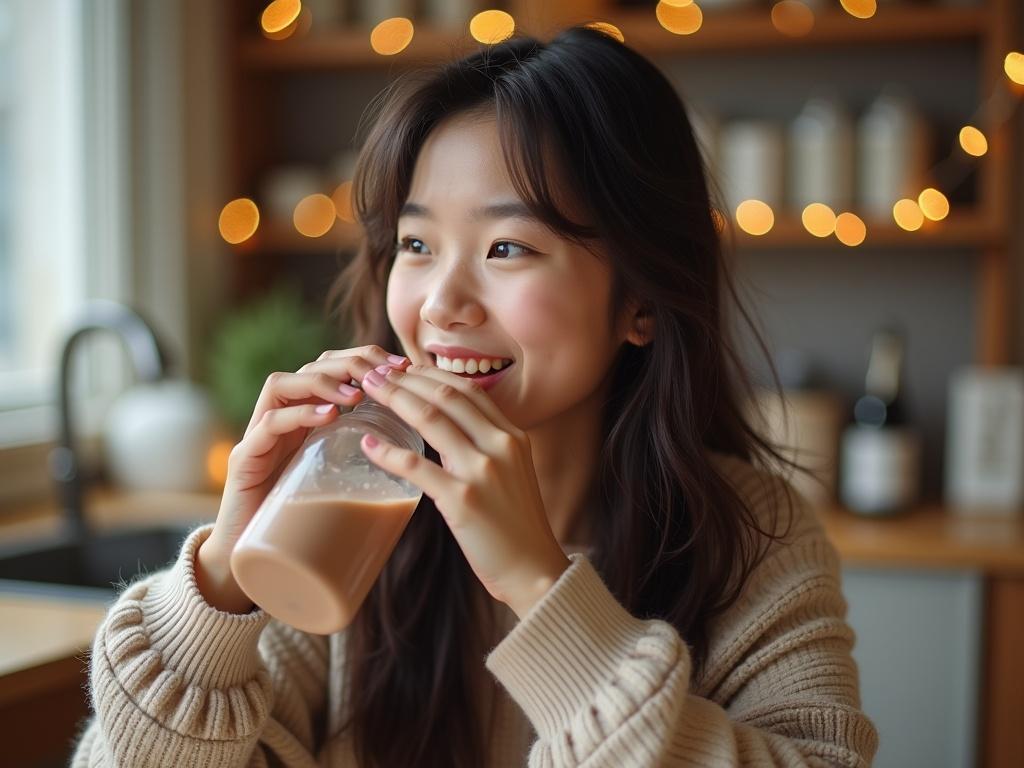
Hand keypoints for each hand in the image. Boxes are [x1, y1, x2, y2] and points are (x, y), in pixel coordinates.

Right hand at [197, 345, 409, 610]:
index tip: (403, 366)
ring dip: (323, 382)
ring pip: (282, 385)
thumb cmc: (305, 525)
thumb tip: (430, 465)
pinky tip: (328, 417)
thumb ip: (370, 468)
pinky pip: (267, 425)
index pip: (333, 367)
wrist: (252, 567)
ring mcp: (258, 438)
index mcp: (308, 421)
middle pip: (310, 367)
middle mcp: (281, 420)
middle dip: (349, 362)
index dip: (367, 358)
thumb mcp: (342, 485)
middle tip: (385, 374)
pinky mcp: (243, 462)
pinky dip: (298, 415)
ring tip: (358, 394)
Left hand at [358, 363, 569, 618]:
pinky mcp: (463, 500)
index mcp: (512, 436)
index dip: (431, 374)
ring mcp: (482, 471)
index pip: (467, 390)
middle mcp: (500, 445)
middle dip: (407, 379)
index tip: (403, 369)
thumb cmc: (517, 525)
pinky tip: (368, 443)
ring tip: (367, 390)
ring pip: (431, 419)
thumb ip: (484, 447)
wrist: (534, 569)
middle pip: (445, 395)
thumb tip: (443, 428)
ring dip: (394, 399)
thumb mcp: (512, 473)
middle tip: (376, 372)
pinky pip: (416, 466)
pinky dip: (388, 452)